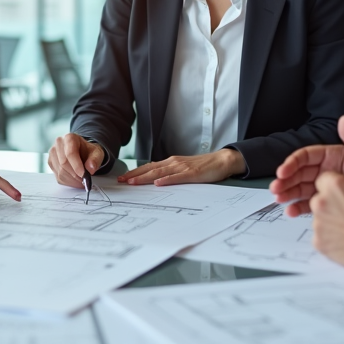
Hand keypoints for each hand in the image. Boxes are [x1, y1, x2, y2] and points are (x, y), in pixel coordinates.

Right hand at [48, 133, 106, 187]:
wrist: (82, 151)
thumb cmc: (87, 151)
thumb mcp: (96, 153)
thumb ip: (95, 160)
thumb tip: (90, 169)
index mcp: (69, 138)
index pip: (70, 153)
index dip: (77, 166)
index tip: (84, 175)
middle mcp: (58, 144)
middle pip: (63, 163)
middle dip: (75, 175)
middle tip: (85, 180)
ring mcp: (53, 153)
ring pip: (60, 171)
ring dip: (72, 180)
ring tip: (81, 181)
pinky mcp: (51, 163)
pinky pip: (58, 176)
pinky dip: (68, 182)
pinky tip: (75, 181)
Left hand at [120, 148, 245, 185]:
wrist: (222, 160)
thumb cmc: (203, 166)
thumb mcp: (184, 168)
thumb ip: (171, 173)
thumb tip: (156, 180)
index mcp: (171, 162)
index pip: (149, 167)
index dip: (135, 172)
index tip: (123, 178)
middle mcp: (174, 163)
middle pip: (150, 169)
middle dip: (134, 175)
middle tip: (121, 181)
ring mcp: (182, 168)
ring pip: (160, 172)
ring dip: (145, 177)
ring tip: (133, 182)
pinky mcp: (192, 173)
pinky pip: (177, 177)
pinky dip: (167, 180)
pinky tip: (158, 183)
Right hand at [270, 115, 343, 216]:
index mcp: (332, 155)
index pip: (306, 156)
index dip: (292, 163)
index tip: (283, 171)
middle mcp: (326, 170)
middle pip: (299, 173)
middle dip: (286, 180)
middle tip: (276, 188)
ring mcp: (326, 186)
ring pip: (301, 188)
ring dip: (288, 193)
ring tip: (280, 200)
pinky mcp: (328, 200)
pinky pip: (310, 203)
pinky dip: (299, 207)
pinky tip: (291, 211)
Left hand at [310, 171, 343, 276]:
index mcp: (335, 185)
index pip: (323, 180)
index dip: (334, 188)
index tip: (341, 194)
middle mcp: (321, 202)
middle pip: (319, 200)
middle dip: (330, 205)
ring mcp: (318, 224)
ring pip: (320, 220)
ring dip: (331, 223)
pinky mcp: (318, 242)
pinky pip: (321, 238)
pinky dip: (331, 239)